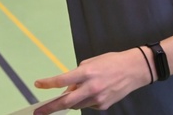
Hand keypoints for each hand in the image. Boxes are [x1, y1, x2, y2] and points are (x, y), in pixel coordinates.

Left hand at [33, 49, 149, 113]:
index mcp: (86, 73)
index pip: (61, 80)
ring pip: (76, 104)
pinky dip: (84, 100)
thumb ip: (77, 75)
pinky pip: (88, 104)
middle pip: (65, 101)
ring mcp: (98, 98)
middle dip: (50, 107)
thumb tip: (67, 88)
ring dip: (70, 101)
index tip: (38, 84)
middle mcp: (91, 87)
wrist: (133, 70)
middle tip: (38, 111)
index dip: (47, 84)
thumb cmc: (111, 62)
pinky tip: (92, 91)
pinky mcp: (103, 105)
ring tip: (72, 93)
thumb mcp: (90, 63)